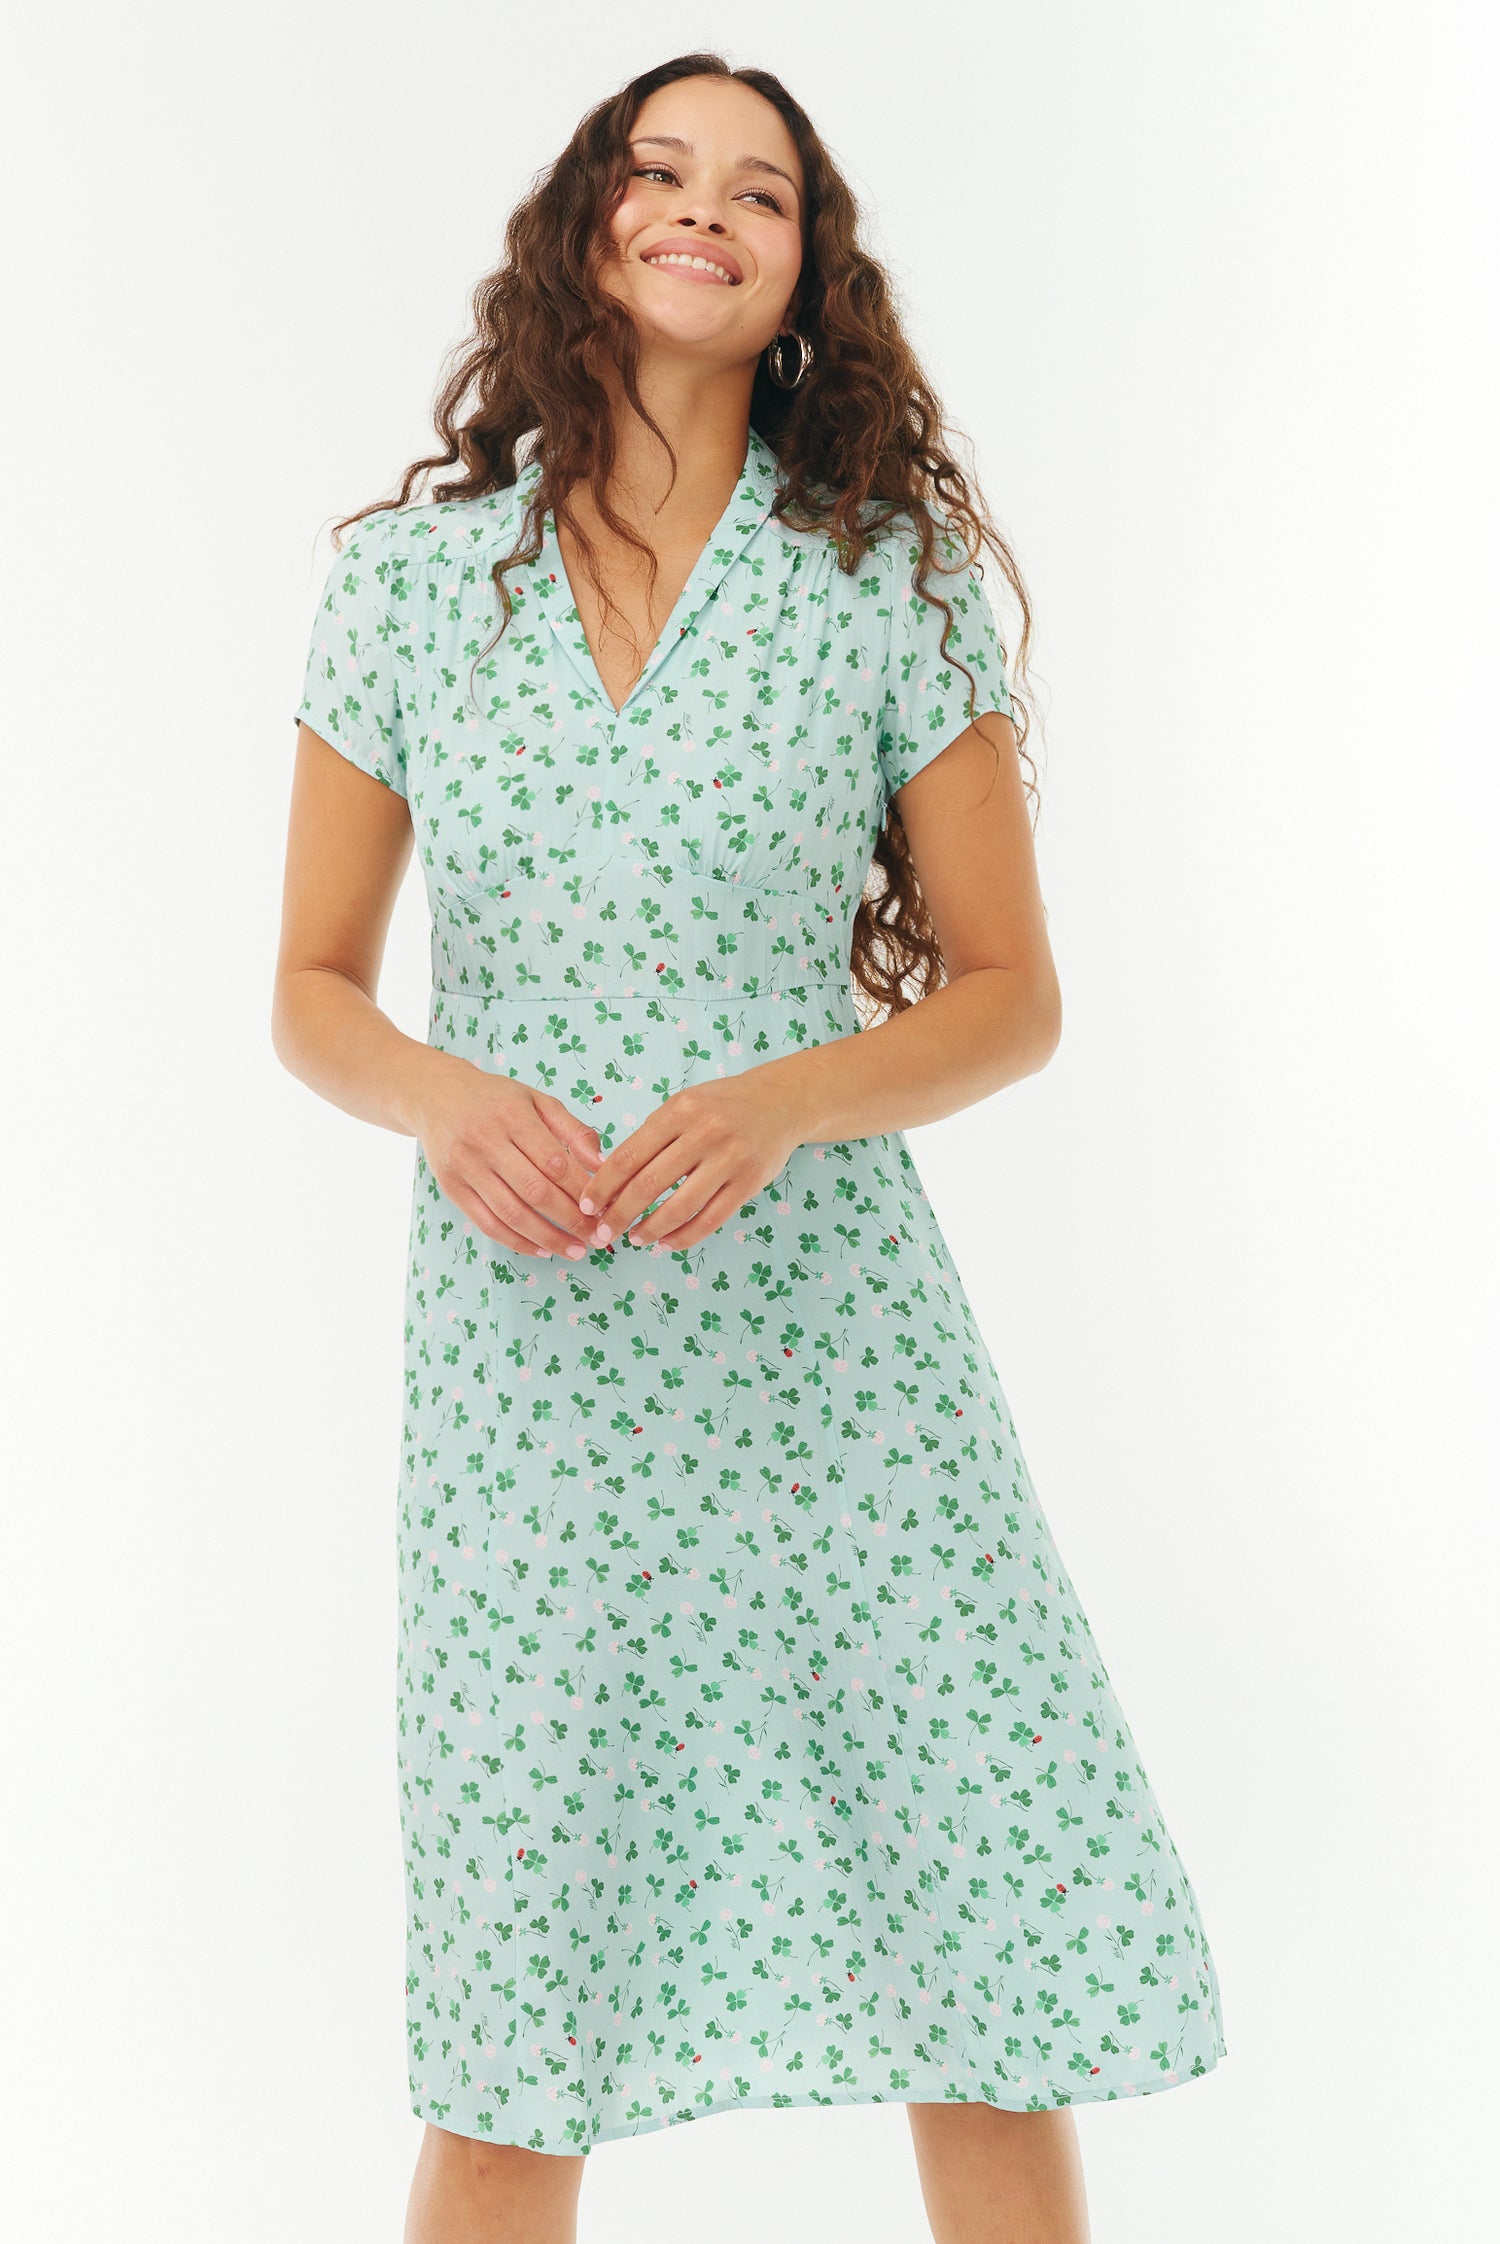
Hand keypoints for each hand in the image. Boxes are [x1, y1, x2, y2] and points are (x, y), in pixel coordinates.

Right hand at [412, 1057, 603, 1258]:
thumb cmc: (496, 1100)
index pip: (555, 1162)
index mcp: (513, 1115)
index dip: (583, 1190)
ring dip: (548, 1237)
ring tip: (576, 1250)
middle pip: (535, 1191)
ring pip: (511, 1213)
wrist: (436, 1096)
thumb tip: (602, 1164)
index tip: (605, 1207)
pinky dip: (516, 1242)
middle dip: (571, 1219)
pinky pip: (487, 1223)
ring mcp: (465, 1166)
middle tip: (597, 1235)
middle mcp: (486, 1141)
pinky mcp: (451, 1187)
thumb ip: (573, 1130)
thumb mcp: (537, 1101)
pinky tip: (541, 1250)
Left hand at [576, 1072, 804, 1251]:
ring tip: (636, 1239)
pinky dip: (684, 1237)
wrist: (780, 1102)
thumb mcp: (684, 1106)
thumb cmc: (722, 1106)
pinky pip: (710, 1219)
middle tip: (603, 1233)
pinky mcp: (749, 1183)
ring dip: (650, 1230)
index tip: (587, 1206)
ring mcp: (729, 1159)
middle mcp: (704, 1133)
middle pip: (648, 1184)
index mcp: (679, 1111)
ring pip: (679, 1207)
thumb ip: (653, 1137)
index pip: (629, 1155)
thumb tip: (612, 1182)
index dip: (603, 1185)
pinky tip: (667, 1242)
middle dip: (619, 1215)